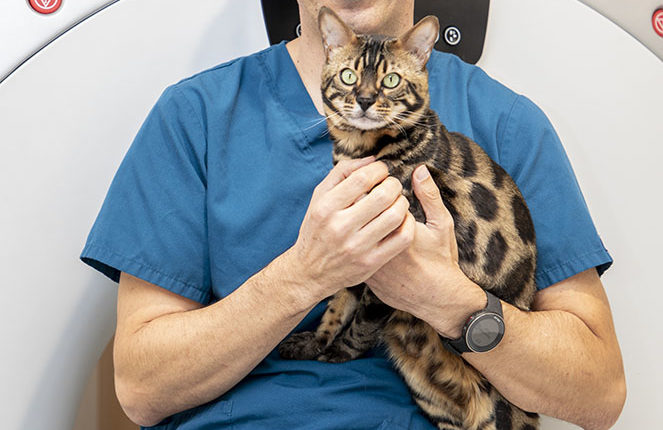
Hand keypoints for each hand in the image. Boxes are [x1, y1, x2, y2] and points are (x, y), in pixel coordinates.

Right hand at [288, 158, 414, 301]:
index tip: (382, 171)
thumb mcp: (319, 197)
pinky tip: (402, 219)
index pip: (362, 178)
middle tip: (392, 185)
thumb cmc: (317, 228)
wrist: (309, 272)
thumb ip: (342, 173)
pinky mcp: (371, 263)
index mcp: (326, 207)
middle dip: (394, 184)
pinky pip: (402, 238)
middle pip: (383, 195)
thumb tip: (373, 159)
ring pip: (396, 215)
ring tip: (397, 201)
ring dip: (402, 202)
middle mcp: (340, 227)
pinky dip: (408, 223)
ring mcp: (357, 247)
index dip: (379, 169)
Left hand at [366, 165, 484, 337]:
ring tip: (372, 215)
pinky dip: (360, 242)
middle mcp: (377, 247)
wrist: (435, 298)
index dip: (376, 188)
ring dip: (359, 221)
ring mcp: (368, 263)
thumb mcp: (441, 225)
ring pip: (354, 234)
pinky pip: (356, 252)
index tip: (383, 183)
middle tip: (374, 195)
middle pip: (358, 214)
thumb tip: (420, 170)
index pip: (373, 199)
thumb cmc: (441, 260)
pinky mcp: (366, 275)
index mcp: (394, 230)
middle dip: (364, 201)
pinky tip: (372, 237)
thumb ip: (430, 196)